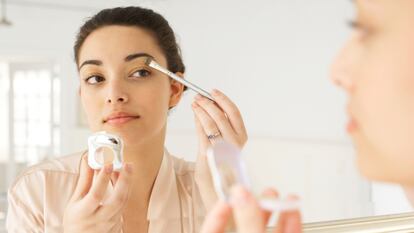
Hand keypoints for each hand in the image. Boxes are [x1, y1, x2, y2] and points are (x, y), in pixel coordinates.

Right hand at [62, 156, 132, 232]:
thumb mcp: (75, 200)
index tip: (108, 164)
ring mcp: (110, 224)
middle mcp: (98, 220)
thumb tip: (88, 158)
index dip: (102, 179)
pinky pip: (124, 205)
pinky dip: (125, 191)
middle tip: (127, 164)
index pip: (96, 195)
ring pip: (123, 202)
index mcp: (83, 214)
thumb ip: (84, 179)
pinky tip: (124, 180)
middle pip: (117, 200)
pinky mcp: (118, 225)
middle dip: (124, 181)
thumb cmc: (75, 218)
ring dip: (127, 183)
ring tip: (127, 168)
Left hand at [192, 89, 247, 208]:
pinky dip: (198, 119)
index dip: (223, 100)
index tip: (213, 92)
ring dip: (202, 109)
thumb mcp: (219, 141)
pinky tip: (195, 113)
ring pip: (213, 122)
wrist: (215, 188)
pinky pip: (204, 132)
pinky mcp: (211, 153)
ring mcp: (224, 148)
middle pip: (222, 115)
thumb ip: (215, 125)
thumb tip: (206, 105)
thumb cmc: (218, 164)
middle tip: (199, 96)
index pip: (234, 113)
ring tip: (195, 102)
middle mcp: (235, 142)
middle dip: (209, 103)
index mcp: (241, 137)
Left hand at [200, 186, 301, 232]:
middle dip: (250, 204)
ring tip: (275, 194)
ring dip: (273, 210)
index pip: (211, 229)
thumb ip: (247, 223)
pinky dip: (290, 223)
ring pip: (265, 229)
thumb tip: (241, 194)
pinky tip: (292, 209)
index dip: (218, 210)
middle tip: (254, 188)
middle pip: (242, 224)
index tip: (229, 195)